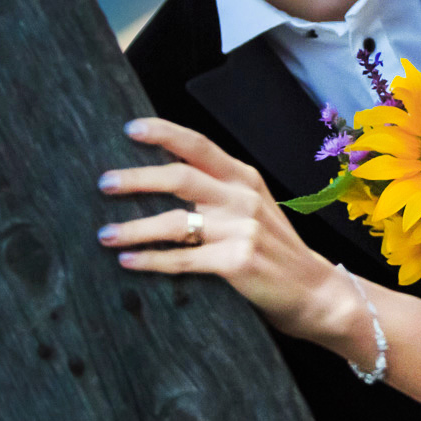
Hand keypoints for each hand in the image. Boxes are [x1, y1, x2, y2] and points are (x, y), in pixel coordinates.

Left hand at [95, 119, 355, 345]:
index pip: (198, 145)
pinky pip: (182, 259)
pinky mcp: (236, 263)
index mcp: (244, 178)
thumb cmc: (276, 251)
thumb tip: (163, 179)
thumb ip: (219, 191)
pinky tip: (128, 262)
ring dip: (133, 228)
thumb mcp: (254, 208)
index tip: (129, 128)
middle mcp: (242, 198)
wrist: (316, 292)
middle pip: (179, 177)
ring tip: (104, 234)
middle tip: (104, 184)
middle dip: (136, 179)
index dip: (162, 133)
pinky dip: (151, 260)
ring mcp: (241, 230)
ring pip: (174, 222)